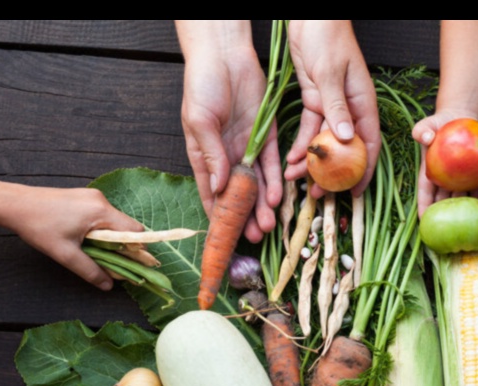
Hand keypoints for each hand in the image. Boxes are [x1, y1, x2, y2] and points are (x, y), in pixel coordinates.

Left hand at [12, 188, 142, 290]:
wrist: (14, 204)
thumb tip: (108, 285)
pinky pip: (102, 216)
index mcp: (101, 211)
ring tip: (95, 253)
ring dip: (110, 239)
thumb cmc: (39, 226)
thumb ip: (91, 271)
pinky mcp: (84, 197)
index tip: (133, 266)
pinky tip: (87, 240)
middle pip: (126, 226)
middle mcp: (101, 200)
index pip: (135, 231)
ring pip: (114, 222)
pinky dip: (101, 231)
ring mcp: (92, 197)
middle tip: (113, 264)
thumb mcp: (66, 254)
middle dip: (123, 247)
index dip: (137, 250)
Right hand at [180, 33, 282, 241]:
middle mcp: (225, 156)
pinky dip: (274, 181)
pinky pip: (271, 163)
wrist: (224, 55)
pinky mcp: (264, 136)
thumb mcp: (200, 121)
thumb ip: (211, 155)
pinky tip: (277, 198)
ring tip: (268, 225)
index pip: (210, 194)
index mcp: (203, 155)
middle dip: (245, 217)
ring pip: (256, 184)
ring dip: (262, 205)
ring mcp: (245, 147)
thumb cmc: (202, 84)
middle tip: (254, 236)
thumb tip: (217, 187)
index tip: (223, 237)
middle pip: (236, 195)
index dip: (217, 216)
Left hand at [286, 20, 379, 197]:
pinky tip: (290, 159)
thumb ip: (336, 106)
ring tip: (296, 180)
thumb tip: (345, 139)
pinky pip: (310, 129)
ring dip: (312, 162)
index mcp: (362, 104)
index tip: (355, 193)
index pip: (368, 145)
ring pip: (324, 143)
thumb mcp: (330, 72)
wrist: (313, 16)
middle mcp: (350, 110)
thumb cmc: (328, 37)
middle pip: (345, 150)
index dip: (364, 171)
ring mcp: (332, 107)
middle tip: (320, 194)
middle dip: (333, 174)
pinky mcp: (315, 101)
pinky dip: (301, 144)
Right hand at [412, 109, 477, 216]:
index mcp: (430, 174)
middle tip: (449, 230)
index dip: (424, 208)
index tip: (425, 222)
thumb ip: (422, 131)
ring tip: (469, 224)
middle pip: (444, 202)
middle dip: (446, 217)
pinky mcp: (474, 175)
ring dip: (464, 211)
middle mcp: (445, 181)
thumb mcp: (427, 125)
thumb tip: (426, 138)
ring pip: (461, 199)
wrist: (459, 118)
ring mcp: (460, 180)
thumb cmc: (439, 123)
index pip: (425, 194)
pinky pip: (477, 189)